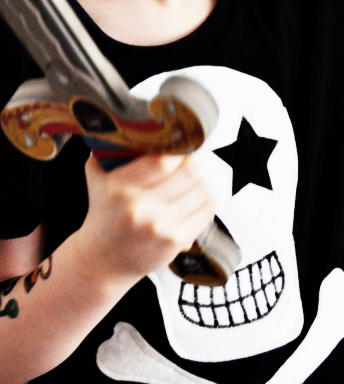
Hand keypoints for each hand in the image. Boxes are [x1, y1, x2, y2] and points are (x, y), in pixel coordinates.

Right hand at [77, 153, 214, 282]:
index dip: (177, 151)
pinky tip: (193, 200)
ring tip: (188, 182)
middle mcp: (140, 208)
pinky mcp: (175, 241)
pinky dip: (204, 201)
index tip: (175, 149)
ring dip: (199, 182)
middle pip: (188, 173)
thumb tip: (138, 122)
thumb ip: (113, 148)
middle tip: (185, 163)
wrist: (101, 261)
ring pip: (201, 191)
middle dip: (190, 164)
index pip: (163, 160)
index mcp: (119, 187)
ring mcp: (160, 227)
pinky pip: (205, 211)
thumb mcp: (98, 176)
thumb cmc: (103, 214)